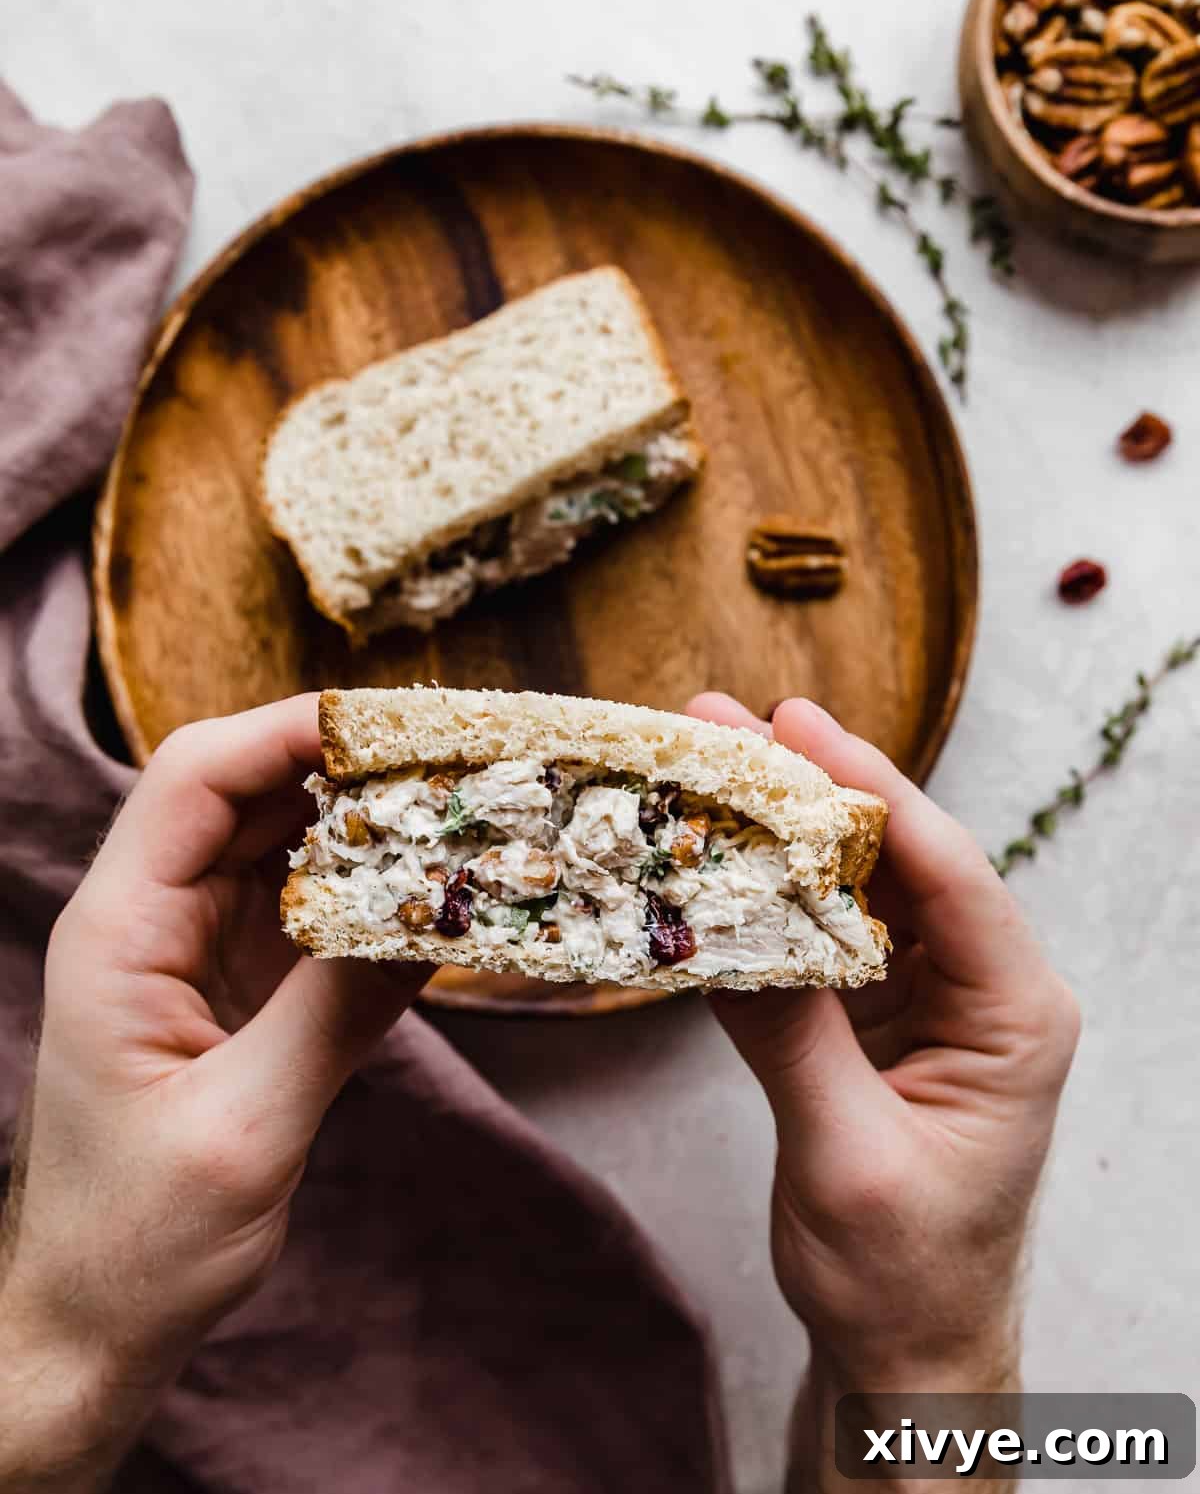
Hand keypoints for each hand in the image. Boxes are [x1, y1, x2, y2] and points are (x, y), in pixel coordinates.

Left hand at [0, 696, 428, 1488]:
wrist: (97, 1320)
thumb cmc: (138, 1241)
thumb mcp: (243, 1130)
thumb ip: (333, 1012)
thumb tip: (427, 914)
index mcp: (120, 933)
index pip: (196, 780)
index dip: (289, 731)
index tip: (393, 724)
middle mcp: (155, 920)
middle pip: (250, 793)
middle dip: (350, 765)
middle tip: (458, 761)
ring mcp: (198, 948)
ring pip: (287, 843)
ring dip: (370, 822)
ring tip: (464, 811)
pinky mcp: (240, 985)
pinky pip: (313, 909)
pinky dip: (373, 893)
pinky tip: (437, 892)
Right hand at [688, 695, 1079, 1481]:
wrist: (907, 1351)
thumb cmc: (905, 1276)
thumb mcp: (849, 1158)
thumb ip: (792, 1037)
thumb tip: (724, 928)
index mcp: (1015, 1016)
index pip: (948, 874)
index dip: (871, 789)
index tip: (797, 725)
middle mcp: (979, 989)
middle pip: (897, 860)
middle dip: (812, 789)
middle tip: (725, 725)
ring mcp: (925, 998)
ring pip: (855, 887)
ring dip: (782, 831)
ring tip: (707, 769)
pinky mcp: (873, 1016)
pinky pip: (820, 935)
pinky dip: (766, 897)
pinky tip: (712, 857)